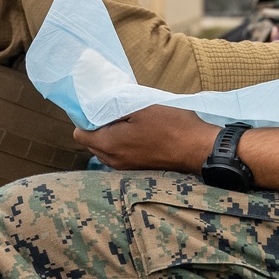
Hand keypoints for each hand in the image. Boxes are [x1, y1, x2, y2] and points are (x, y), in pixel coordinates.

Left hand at [73, 105, 216, 172]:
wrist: (198, 148)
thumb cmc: (171, 125)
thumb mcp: (141, 108)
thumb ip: (114, 109)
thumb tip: (98, 109)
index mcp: (109, 145)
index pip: (80, 134)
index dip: (87, 118)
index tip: (102, 108)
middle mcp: (113, 160)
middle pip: (91, 143)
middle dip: (98, 127)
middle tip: (117, 113)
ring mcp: (125, 167)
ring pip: (105, 150)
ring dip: (111, 136)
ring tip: (130, 123)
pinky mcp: (137, 169)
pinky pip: (119, 155)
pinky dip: (122, 144)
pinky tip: (140, 134)